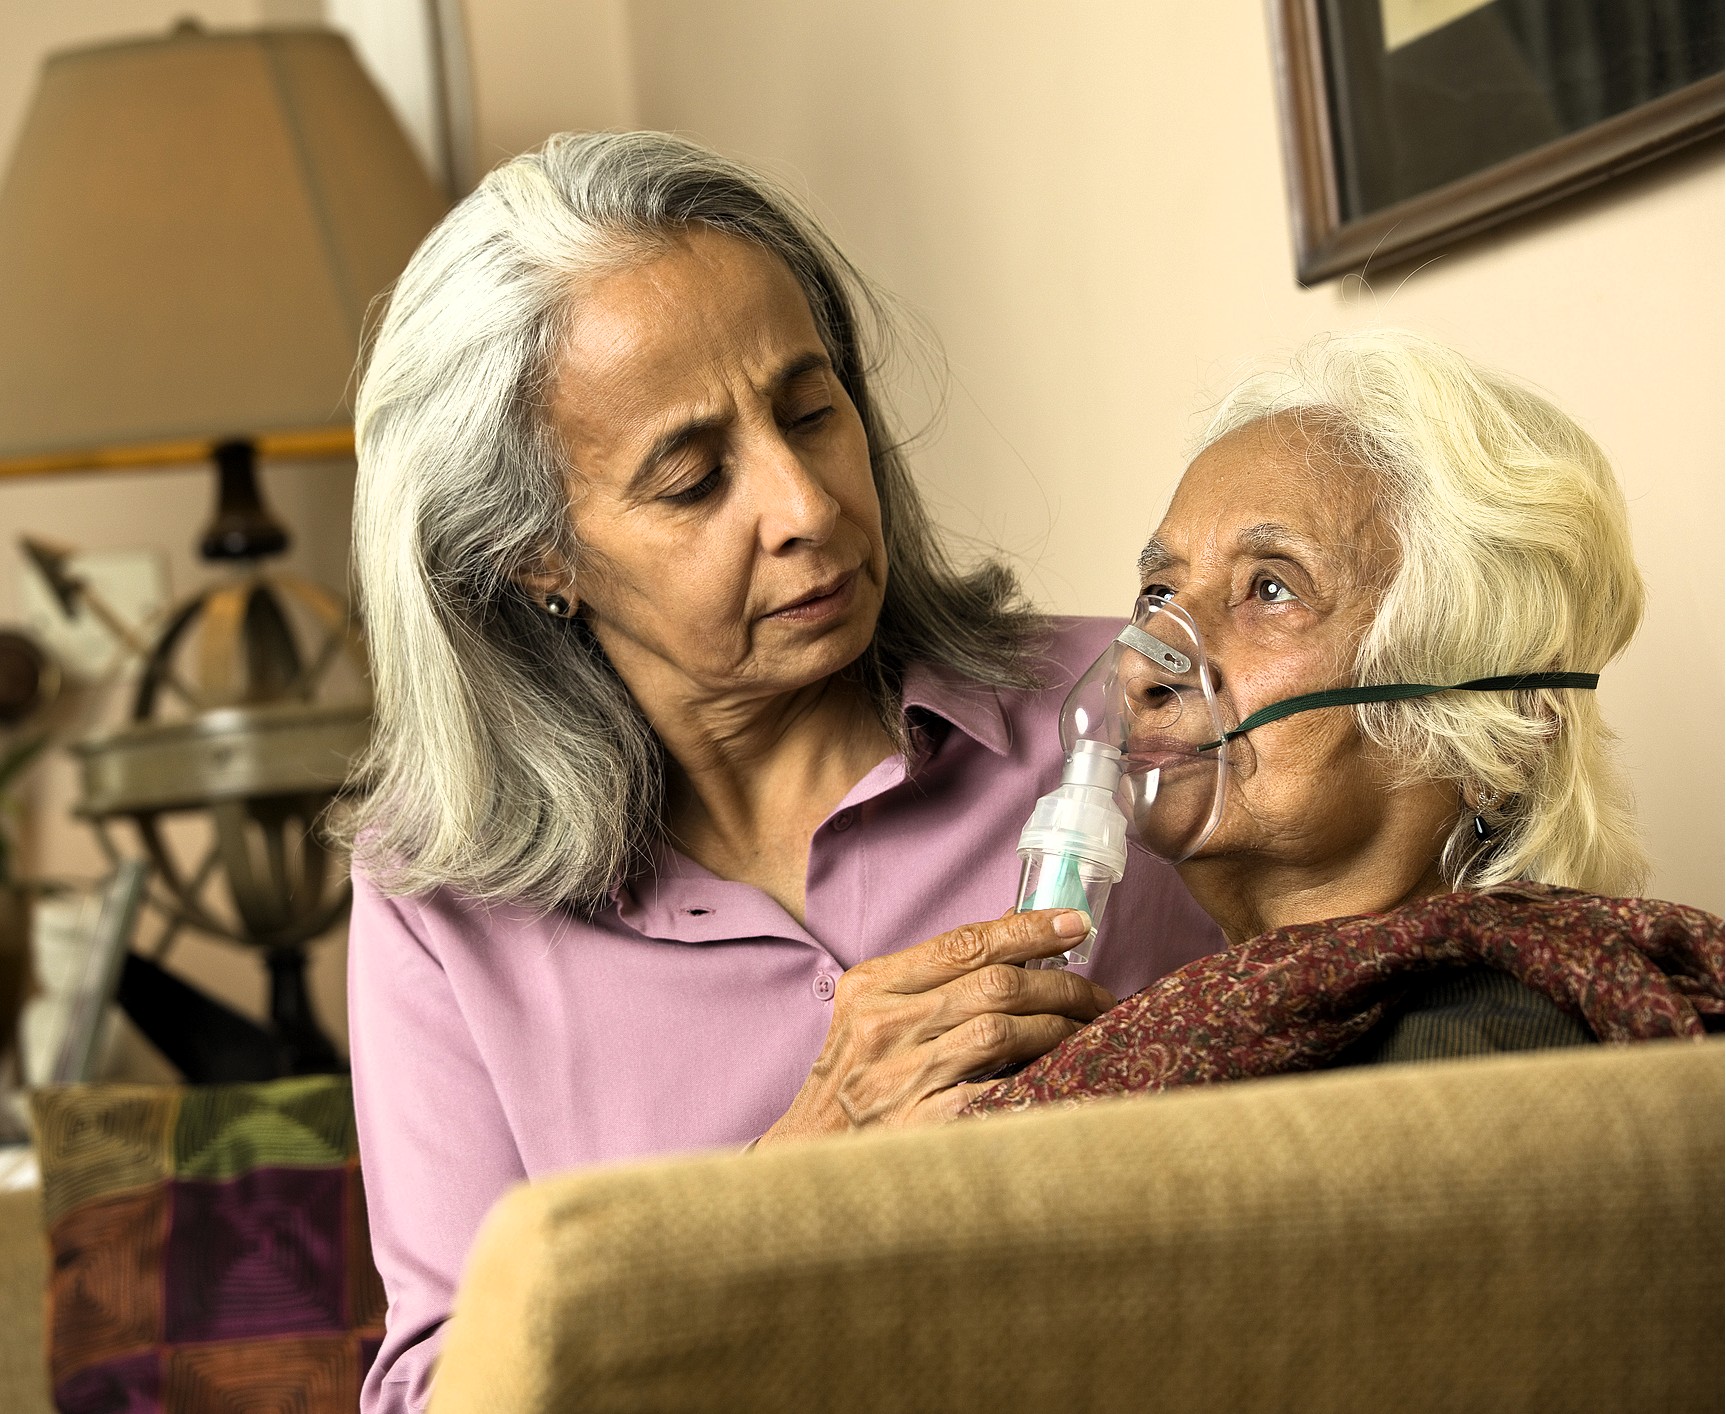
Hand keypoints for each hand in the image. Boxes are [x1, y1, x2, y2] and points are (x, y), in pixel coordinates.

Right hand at [758, 909, 1115, 1143]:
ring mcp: (900, 1077)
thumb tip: (1015, 936)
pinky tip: (1066, 1076)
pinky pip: (996, 1092)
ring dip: (1060, 1029)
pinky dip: (1038, 1079)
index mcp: (872, 986)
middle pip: (994, 985)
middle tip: (1100, 994)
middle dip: (1061, 985)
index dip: (1028, 929)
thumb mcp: (874, 1015)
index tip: (1076, 923)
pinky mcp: (921, 1125)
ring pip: (1001, 1032)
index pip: (964, 943)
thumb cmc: (855, 1082)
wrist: (814, 1157)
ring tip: (1091, 1031)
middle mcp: (882, 1025)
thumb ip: (934, 978)